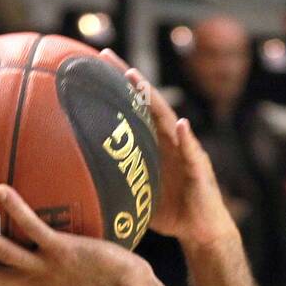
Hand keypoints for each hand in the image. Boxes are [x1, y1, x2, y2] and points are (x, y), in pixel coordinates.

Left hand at [97, 48, 235, 250]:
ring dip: (153, 100)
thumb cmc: (171, 214)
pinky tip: (181, 125)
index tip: (92, 66)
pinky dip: (187, 138)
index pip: (133, 109)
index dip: (115, 88)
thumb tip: (83, 197)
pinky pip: (192, 152)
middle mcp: (170, 141)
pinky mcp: (199, 169)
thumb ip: (116, 190)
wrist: (202, 230)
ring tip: (137, 81)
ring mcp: (186, 151)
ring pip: (168, 120)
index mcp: (155, 144)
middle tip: (106, 56)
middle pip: (148, 103)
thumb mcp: (137, 199)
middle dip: (129, 79)